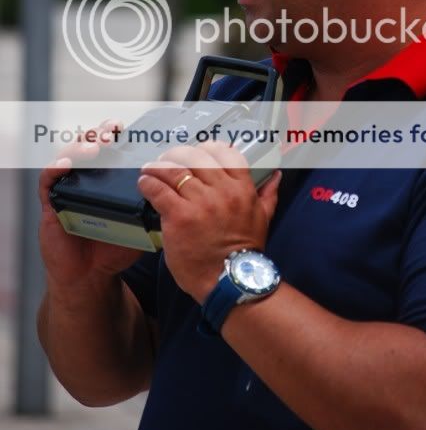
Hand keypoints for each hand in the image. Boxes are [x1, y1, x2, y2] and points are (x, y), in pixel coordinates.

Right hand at [39, 119, 141, 290]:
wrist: (91, 276)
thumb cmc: (115, 246)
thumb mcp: (140, 224)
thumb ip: (155, 208)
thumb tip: (179, 195)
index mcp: (110, 179)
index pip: (113, 148)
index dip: (120, 135)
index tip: (130, 128)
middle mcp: (88, 178)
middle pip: (91, 145)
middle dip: (101, 132)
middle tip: (113, 131)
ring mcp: (68, 188)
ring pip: (69, 155)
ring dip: (80, 146)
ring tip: (94, 147)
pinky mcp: (52, 203)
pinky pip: (47, 181)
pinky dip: (55, 169)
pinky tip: (66, 165)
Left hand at [137, 140, 281, 303]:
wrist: (231, 281)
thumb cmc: (245, 252)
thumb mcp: (263, 218)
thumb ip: (268, 194)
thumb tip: (276, 176)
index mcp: (242, 188)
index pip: (224, 154)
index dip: (206, 148)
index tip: (195, 152)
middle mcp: (222, 191)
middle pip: (195, 157)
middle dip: (178, 155)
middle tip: (168, 160)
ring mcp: (200, 203)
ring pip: (174, 171)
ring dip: (158, 167)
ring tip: (150, 169)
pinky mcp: (179, 216)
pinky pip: (159, 190)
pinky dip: (149, 183)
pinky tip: (145, 182)